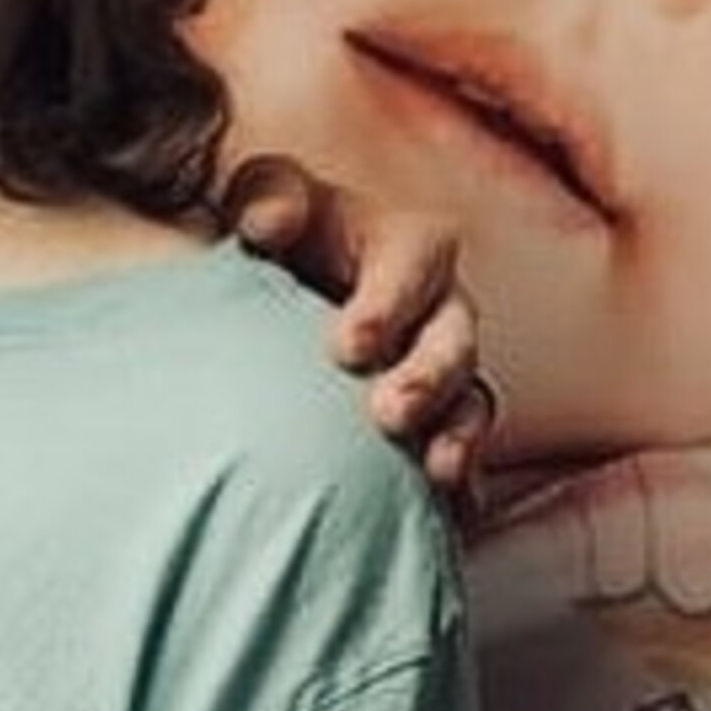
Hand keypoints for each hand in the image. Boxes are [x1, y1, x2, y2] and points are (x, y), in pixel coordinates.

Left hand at [222, 151, 493, 494]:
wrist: (242, 302)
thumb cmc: (254, 239)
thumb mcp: (256, 204)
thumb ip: (265, 198)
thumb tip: (271, 220)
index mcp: (392, 244)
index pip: (416, 256)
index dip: (392, 299)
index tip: (350, 347)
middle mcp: (426, 305)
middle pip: (453, 335)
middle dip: (429, 376)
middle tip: (389, 414)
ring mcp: (431, 365)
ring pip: (467, 398)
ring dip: (456, 433)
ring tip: (434, 470)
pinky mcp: (425, 421)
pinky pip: (456, 451)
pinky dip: (458, 482)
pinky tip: (449, 511)